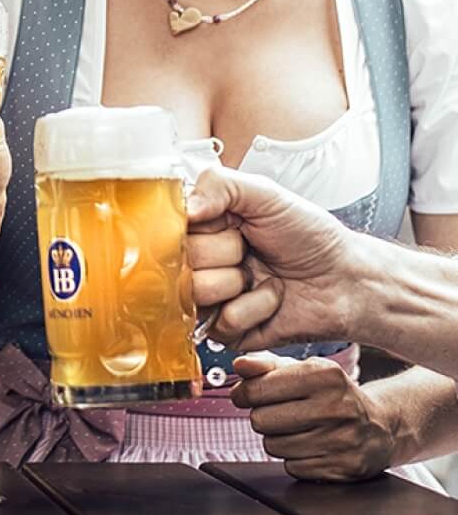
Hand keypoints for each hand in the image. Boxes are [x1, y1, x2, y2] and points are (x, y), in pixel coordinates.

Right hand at [186, 166, 357, 351]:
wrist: (346, 279)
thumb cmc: (310, 235)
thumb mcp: (267, 194)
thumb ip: (220, 185)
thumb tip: (185, 206)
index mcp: (204, 225)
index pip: (169, 226)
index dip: (197, 226)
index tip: (224, 223)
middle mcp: (201, 260)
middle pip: (181, 261)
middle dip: (225, 253)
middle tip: (249, 249)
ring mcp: (211, 296)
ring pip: (196, 293)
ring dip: (238, 283)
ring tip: (261, 274)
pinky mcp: (227, 329)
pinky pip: (222, 322)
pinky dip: (256, 309)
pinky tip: (271, 298)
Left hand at [232, 353, 393, 481]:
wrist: (381, 426)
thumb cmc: (334, 394)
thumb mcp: (305, 370)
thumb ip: (267, 365)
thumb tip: (239, 365)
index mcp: (324, 376)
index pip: (257, 389)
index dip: (243, 393)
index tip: (244, 394)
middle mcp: (335, 407)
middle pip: (261, 420)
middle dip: (262, 417)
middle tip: (278, 413)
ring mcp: (341, 440)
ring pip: (273, 446)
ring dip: (277, 438)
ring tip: (297, 428)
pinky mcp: (342, 468)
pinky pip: (292, 467)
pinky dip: (294, 458)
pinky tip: (310, 445)